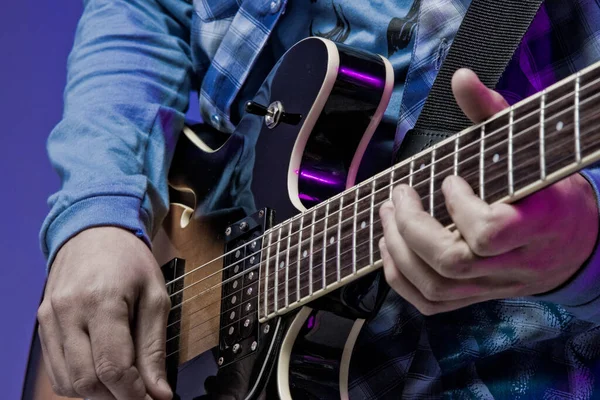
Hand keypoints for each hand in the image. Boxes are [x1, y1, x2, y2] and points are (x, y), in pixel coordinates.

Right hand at [37, 227, 172, 399]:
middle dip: (116, 397)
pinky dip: (80, 380)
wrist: (94, 231)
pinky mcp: (43, 323)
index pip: (112, 368)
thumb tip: (160, 393)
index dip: (133, 394)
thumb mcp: (156, 297)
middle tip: (139, 393)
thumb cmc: (130, 261)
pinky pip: (57, 370)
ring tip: (123, 380)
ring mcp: (50, 318)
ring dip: (97, 392)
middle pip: (87, 381)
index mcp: (102, 301)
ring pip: (68, 382)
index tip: (151, 399)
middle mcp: (68, 312)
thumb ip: (155, 348)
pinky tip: (101, 368)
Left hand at [379, 69, 598, 315]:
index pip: (489, 231)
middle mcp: (515, 263)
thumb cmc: (551, 190)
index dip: (459, 207)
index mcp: (538, 224)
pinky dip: (401, 280)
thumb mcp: (531, 148)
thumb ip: (493, 113)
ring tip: (386, 216)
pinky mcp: (477, 298)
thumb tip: (461, 76)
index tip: (449, 179)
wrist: (577, 244)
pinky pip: (433, 304)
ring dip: (397, 251)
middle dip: (410, 227)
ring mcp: (494, 286)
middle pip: (452, 262)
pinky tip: (390, 249)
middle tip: (397, 195)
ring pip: (436, 286)